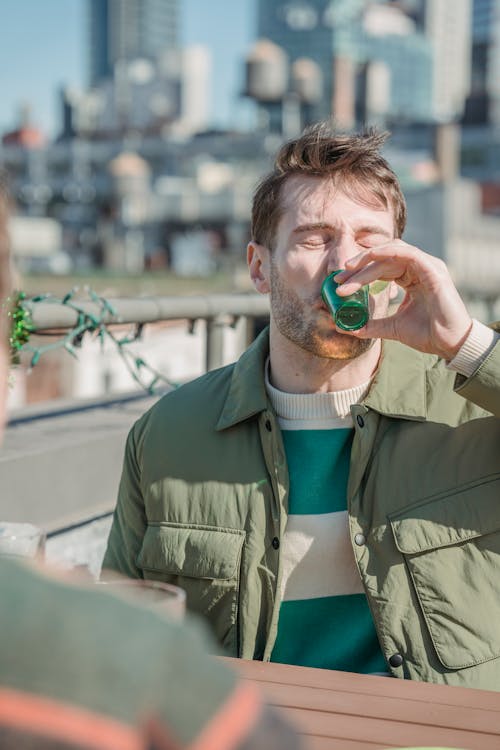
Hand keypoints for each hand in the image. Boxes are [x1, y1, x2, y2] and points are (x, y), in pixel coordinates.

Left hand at [334, 241, 472, 360]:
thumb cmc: (428, 334)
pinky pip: (407, 252)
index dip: (359, 275)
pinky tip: (370, 257)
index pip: (381, 269)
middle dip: (358, 268)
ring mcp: (427, 266)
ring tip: (348, 271)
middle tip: (337, 280)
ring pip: (391, 253)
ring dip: (368, 260)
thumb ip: (371, 325)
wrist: (449, 344)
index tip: (339, 286)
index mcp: (412, 278)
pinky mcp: (433, 268)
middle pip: (383, 259)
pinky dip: (387, 252)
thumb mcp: (393, 327)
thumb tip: (347, 327)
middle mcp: (419, 268)